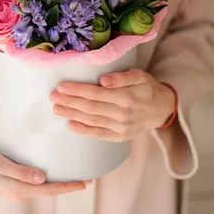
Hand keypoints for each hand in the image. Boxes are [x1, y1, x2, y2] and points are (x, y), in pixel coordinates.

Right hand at [0, 145, 89, 203]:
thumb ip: (20, 172)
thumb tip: (42, 179)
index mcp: (17, 190)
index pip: (49, 190)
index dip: (68, 187)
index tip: (84, 183)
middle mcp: (19, 194)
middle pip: (49, 192)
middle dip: (67, 186)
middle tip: (87, 179)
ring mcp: (16, 192)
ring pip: (42, 190)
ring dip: (58, 184)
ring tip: (74, 176)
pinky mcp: (14, 187)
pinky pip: (34, 186)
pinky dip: (47, 182)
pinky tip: (52, 176)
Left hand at [49, 69, 175, 141]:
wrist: (160, 109)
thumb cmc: (146, 88)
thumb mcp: (140, 76)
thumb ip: (122, 77)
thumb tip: (103, 81)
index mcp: (127, 97)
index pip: (96, 93)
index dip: (77, 90)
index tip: (62, 86)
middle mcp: (123, 114)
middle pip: (90, 107)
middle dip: (70, 102)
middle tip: (53, 97)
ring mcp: (121, 128)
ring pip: (91, 120)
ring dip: (72, 115)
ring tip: (57, 109)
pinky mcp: (119, 137)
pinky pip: (98, 134)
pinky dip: (83, 131)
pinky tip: (70, 125)